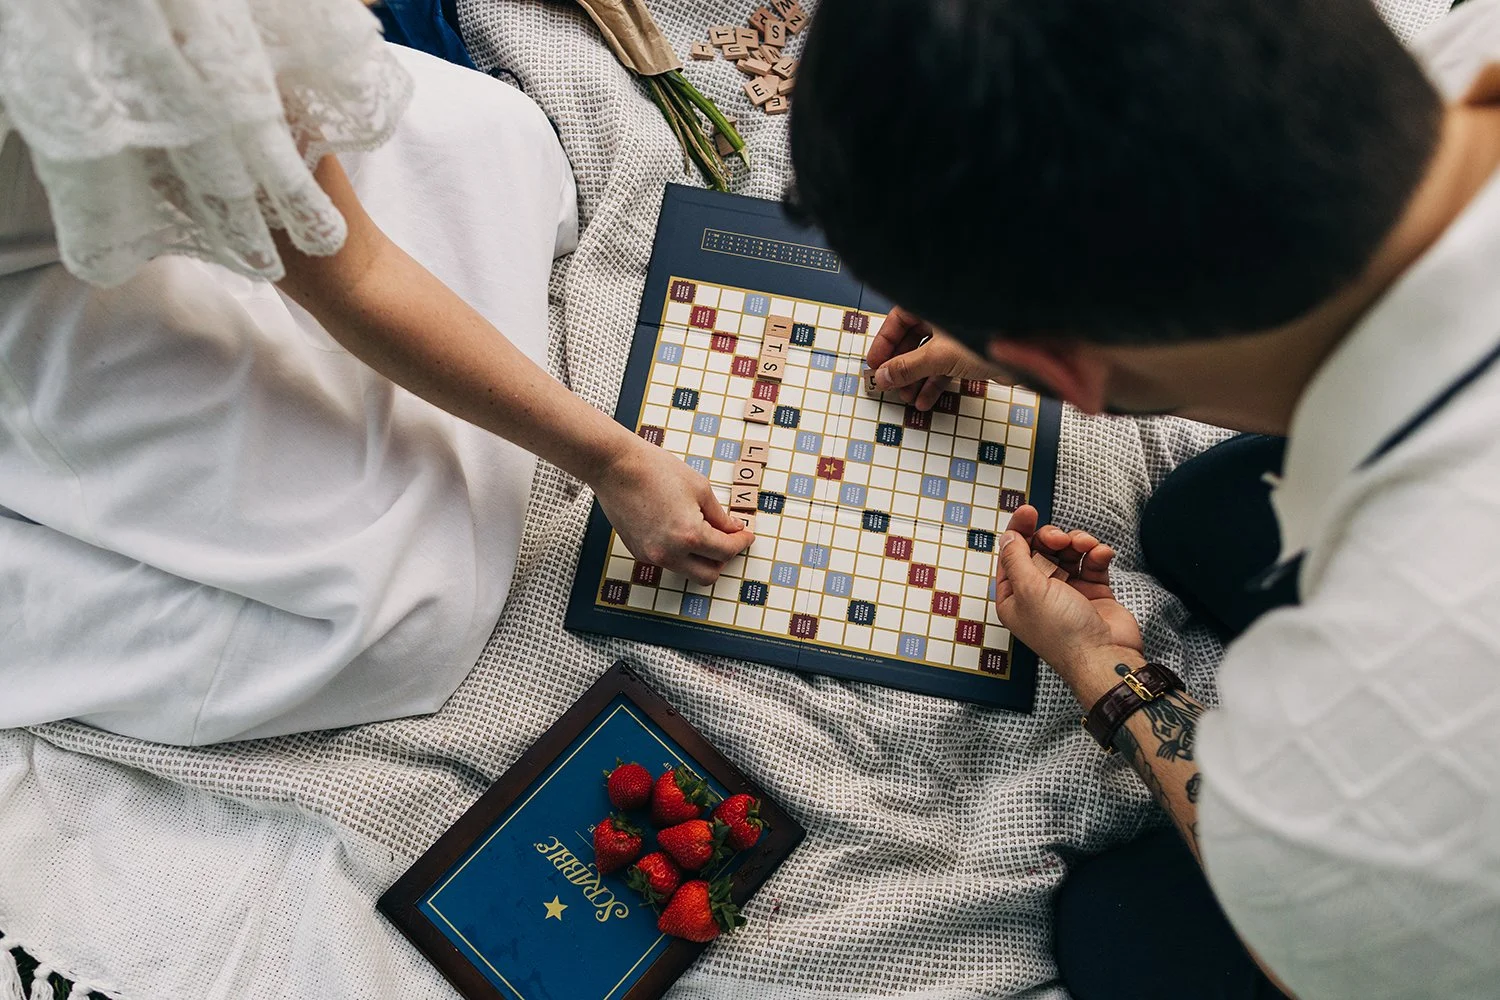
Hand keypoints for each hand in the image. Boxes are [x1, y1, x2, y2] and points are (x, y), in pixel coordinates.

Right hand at [592, 434, 752, 584]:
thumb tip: (731, 530)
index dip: (741, 542)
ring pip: (687, 571)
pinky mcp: (639, 552)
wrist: (615, 466)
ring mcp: (651, 556)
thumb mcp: (699, 488)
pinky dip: (680, 552)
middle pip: (708, 575)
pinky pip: (668, 561)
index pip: (726, 551)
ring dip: (701, 558)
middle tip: (728, 539)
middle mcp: (669, 553)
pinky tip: (680, 530)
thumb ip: (719, 516)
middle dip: (722, 558)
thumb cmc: (654, 469)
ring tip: (704, 532)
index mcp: (689, 535)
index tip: (745, 536)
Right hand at [866, 306, 1001, 409]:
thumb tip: (882, 377)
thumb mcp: (937, 356)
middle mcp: (947, 317)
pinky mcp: (972, 354)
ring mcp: (960, 336)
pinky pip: (945, 367)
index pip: (900, 318)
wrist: (1028, 355)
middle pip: (913, 339)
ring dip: (916, 378)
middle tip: (889, 383)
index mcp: (936, 305)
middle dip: (900, 365)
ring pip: (929, 356)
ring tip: (907, 397)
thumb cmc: (988, 339)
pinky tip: (925, 400)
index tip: (875, 363)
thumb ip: (907, 367)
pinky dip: (935, 383)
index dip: (885, 341)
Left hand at [994, 505, 1142, 671]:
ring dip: (1076, 543)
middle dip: (1051, 537)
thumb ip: (1016, 558)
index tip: (1029, 511)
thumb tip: (1008, 536)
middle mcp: (1038, 594)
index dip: (1019, 531)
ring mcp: (1067, 592)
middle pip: (1040, 550)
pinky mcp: (1093, 591)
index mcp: (1014, 597)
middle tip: (1060, 538)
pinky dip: (1096, 554)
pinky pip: (1091, 562)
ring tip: (1085, 546)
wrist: (1104, 655)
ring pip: (1067, 552)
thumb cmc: (1062, 631)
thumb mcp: (1028, 589)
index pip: (1012, 555)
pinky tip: (1101, 554)